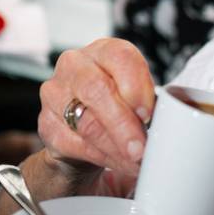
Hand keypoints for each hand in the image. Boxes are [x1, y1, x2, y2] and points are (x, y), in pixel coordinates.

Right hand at [37, 38, 153, 187]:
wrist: (82, 125)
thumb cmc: (116, 102)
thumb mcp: (135, 92)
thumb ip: (146, 101)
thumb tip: (166, 124)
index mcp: (103, 50)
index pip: (121, 58)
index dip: (137, 86)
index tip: (149, 113)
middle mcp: (76, 65)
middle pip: (98, 90)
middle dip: (124, 124)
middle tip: (142, 147)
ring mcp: (56, 93)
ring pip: (86, 121)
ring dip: (116, 147)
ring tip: (136, 160)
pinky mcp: (47, 124)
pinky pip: (76, 144)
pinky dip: (103, 158)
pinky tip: (120, 164)